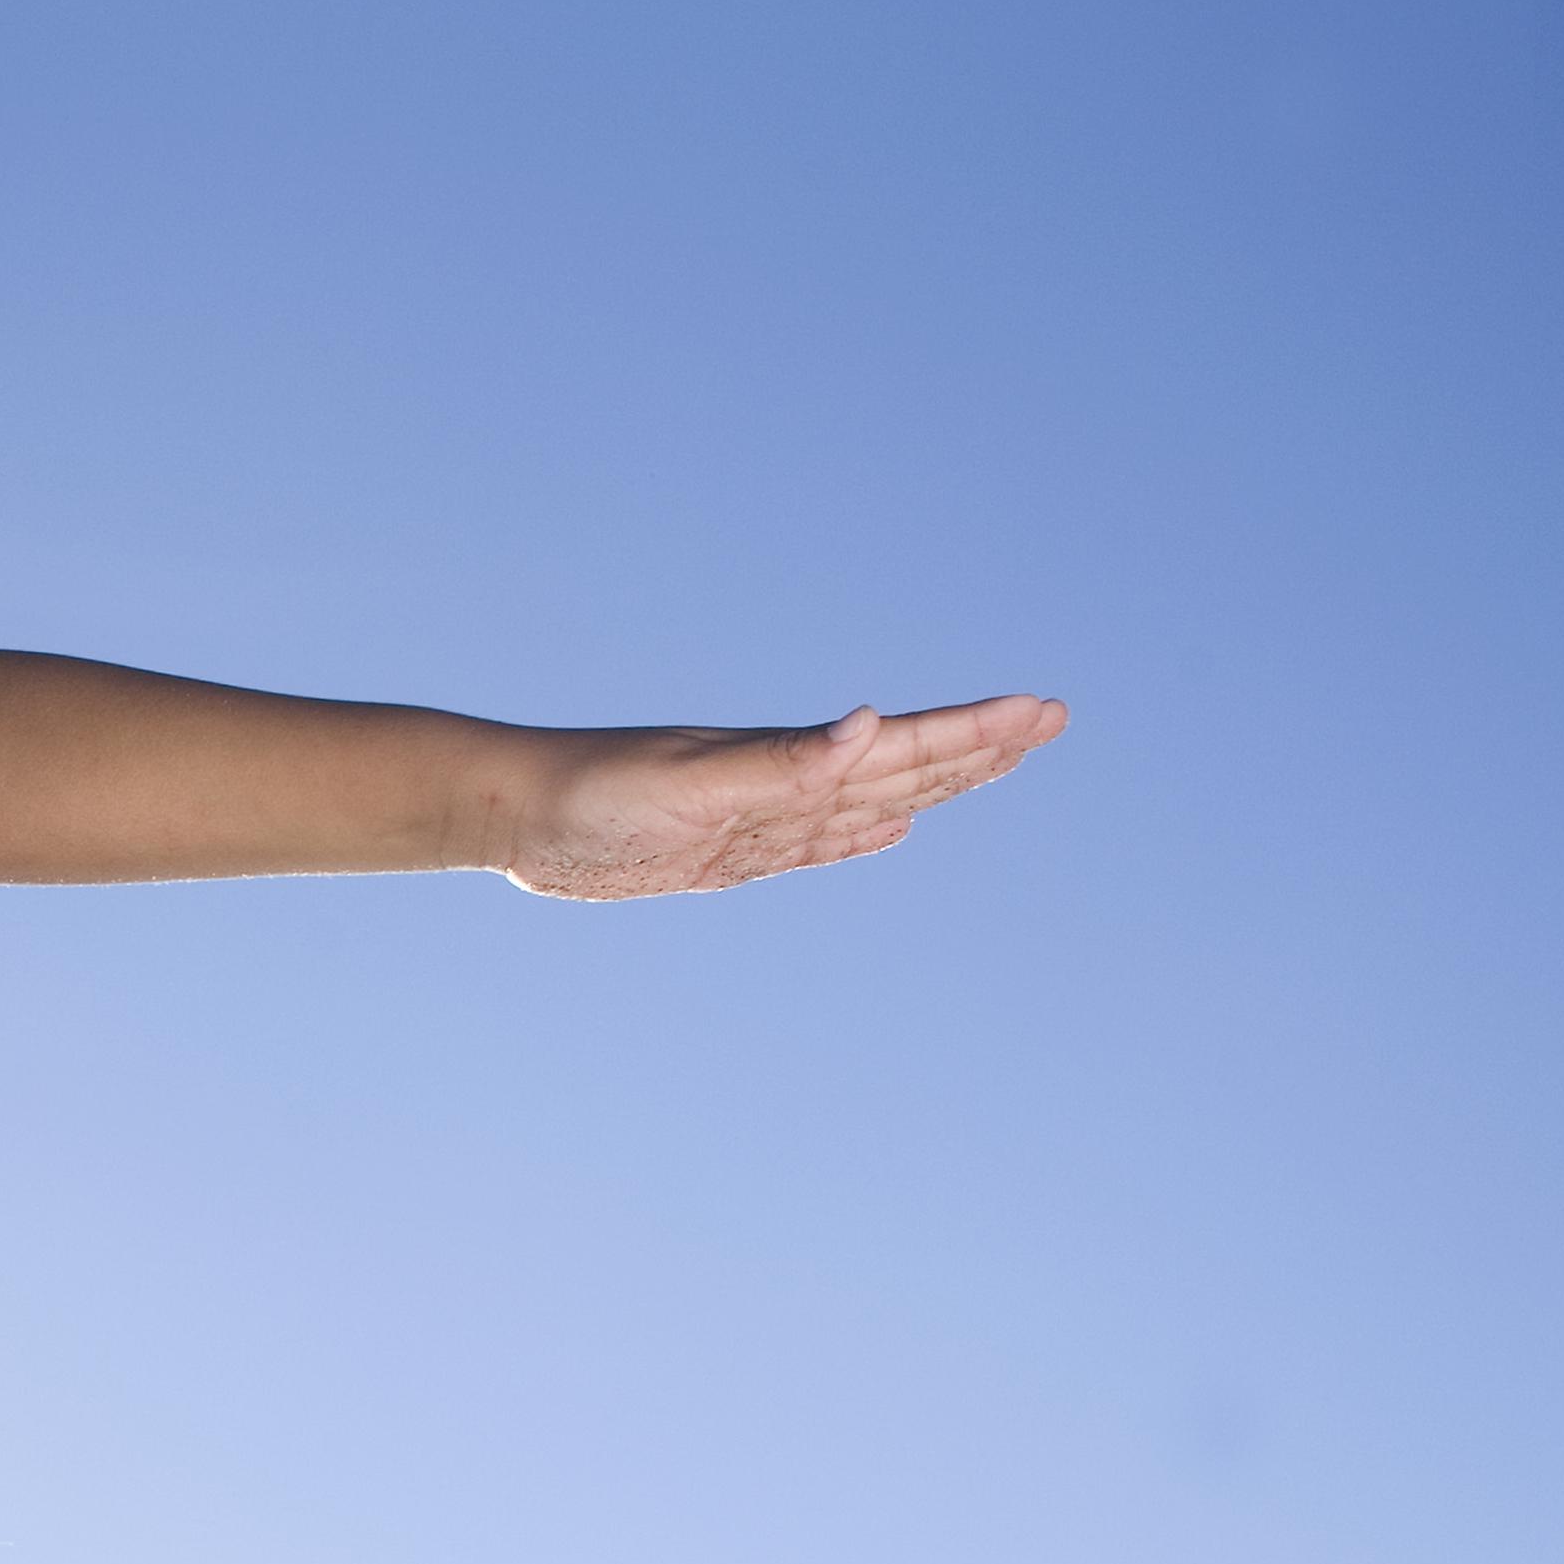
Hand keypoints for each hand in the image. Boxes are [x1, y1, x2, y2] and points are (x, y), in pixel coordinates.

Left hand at [502, 693, 1066, 898]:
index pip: (902, 743)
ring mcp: (758, 818)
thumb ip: (784, 760)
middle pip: (903, 767)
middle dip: (977, 748)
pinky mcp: (725, 853)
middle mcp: (783, 783)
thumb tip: (869, 722)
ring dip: (935, 786)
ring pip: (870, 804)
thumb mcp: (693, 781)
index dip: (974, 732)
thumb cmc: (594, 791)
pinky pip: (816, 844)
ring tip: (995, 765)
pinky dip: (861, 837)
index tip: (1043, 710)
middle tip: (1049, 722)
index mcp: (788, 762)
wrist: (514, 812)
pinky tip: (891, 832)